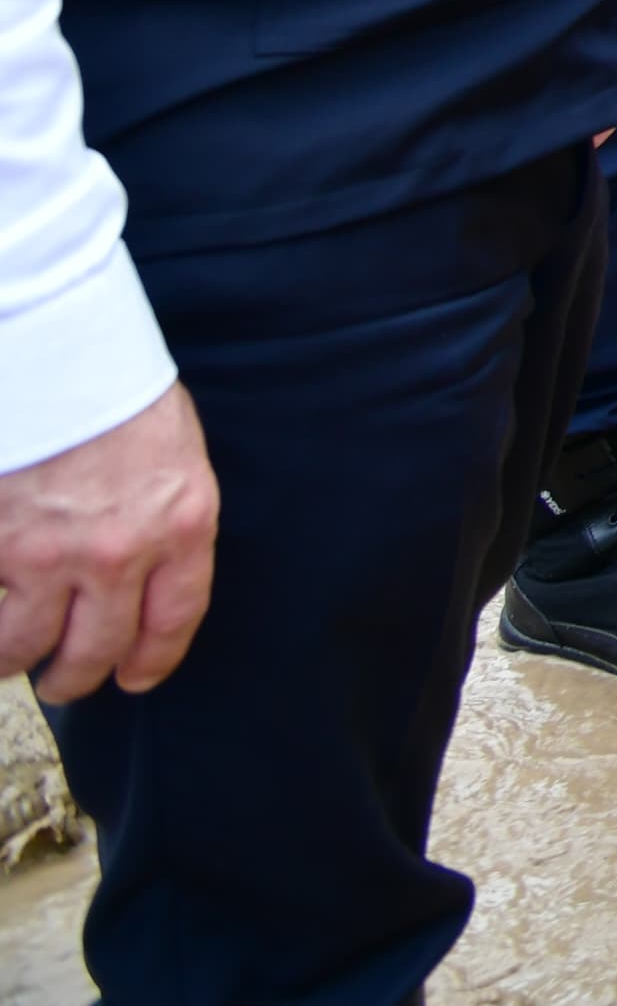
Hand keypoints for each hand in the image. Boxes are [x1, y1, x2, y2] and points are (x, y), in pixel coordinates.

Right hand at [0, 386, 217, 704]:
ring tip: (12, 660)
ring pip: (23, 646)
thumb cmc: (118, 391)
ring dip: (15, 662)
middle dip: (78, 676)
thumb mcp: (175, 456)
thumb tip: (147, 572)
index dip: (151, 660)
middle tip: (63, 682)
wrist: (61, 352)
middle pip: (97, 649)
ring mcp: (47, 556)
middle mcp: (119, 552)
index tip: (134, 678)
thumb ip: (165, 519)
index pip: (174, 620)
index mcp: (181, 524)